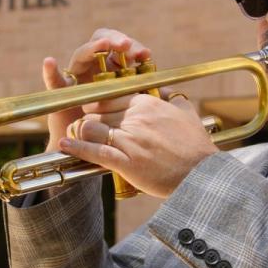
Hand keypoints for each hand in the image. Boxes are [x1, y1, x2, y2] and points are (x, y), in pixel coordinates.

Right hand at [42, 28, 150, 151]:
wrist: (98, 152)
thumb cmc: (123, 131)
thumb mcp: (138, 113)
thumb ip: (150, 99)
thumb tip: (171, 91)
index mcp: (116, 70)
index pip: (124, 49)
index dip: (134, 48)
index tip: (146, 55)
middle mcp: (95, 69)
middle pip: (103, 43)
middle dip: (115, 41)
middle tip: (127, 46)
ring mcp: (76, 79)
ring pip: (82, 55)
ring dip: (93, 48)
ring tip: (104, 45)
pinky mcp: (60, 93)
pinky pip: (54, 81)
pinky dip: (50, 72)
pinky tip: (50, 62)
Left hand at [59, 92, 218, 197]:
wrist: (201, 175)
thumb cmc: (196, 147)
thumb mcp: (187, 115)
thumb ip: (175, 100)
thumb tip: (169, 93)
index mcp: (147, 104)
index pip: (110, 96)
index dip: (97, 104)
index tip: (91, 110)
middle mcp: (136, 118)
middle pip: (97, 112)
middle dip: (87, 119)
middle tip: (81, 126)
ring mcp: (131, 140)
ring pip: (91, 127)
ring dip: (80, 132)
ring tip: (73, 136)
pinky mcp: (127, 162)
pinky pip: (95, 151)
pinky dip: (77, 148)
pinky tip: (65, 145)